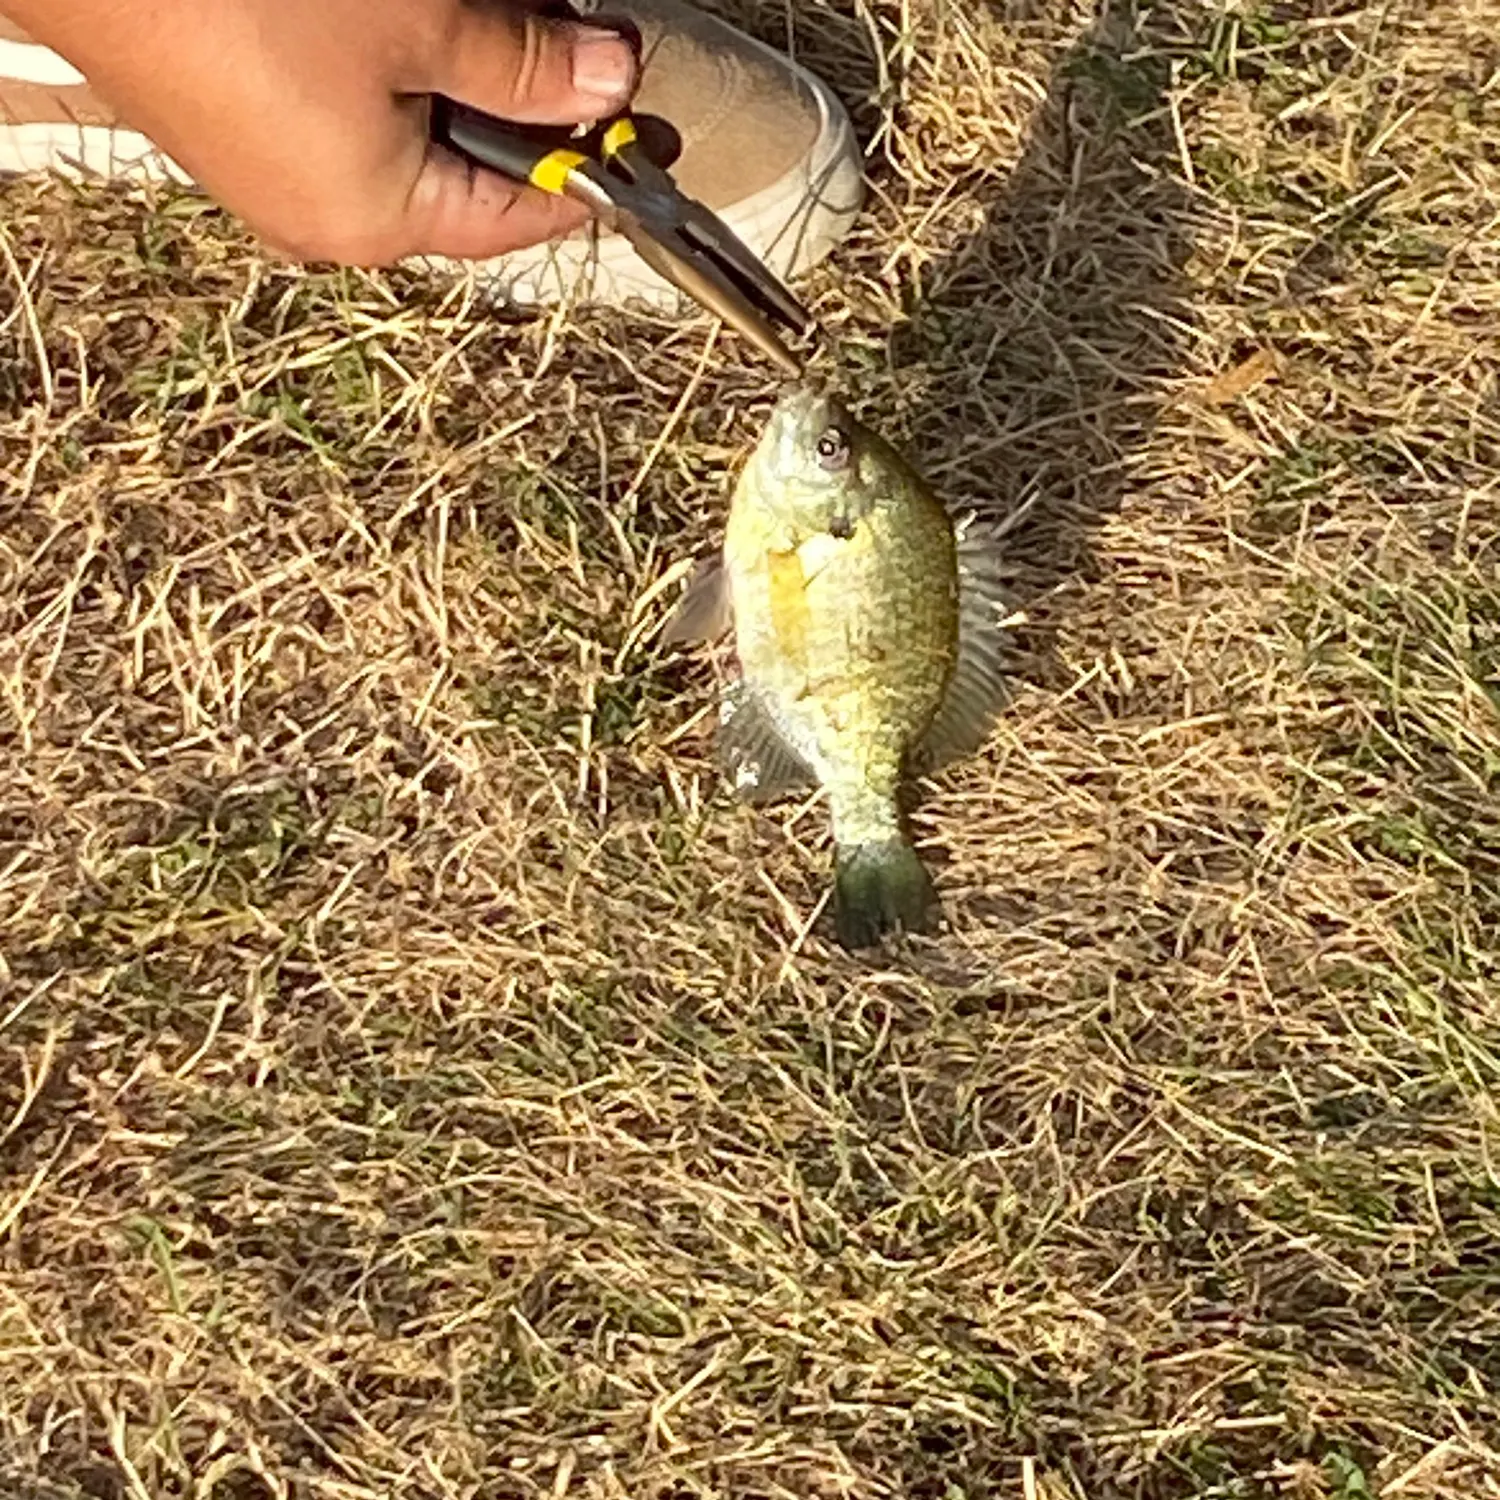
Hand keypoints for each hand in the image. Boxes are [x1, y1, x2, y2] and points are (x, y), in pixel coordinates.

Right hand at [3, 0, 638, 264]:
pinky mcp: (242, 117)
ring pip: (413, 129)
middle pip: (468, 173)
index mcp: (379, 223)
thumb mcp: (421, 24)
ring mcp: (278, 171)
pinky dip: (400, 60)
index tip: (640, 115)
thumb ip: (526, 63)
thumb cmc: (255, 1)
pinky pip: (354, 103)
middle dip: (528, 102)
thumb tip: (611, 81)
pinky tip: (416, 17)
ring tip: (500, 12)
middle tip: (579, 30)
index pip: (521, 217)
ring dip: (464, 70)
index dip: (589, 165)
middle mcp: (328, 218)